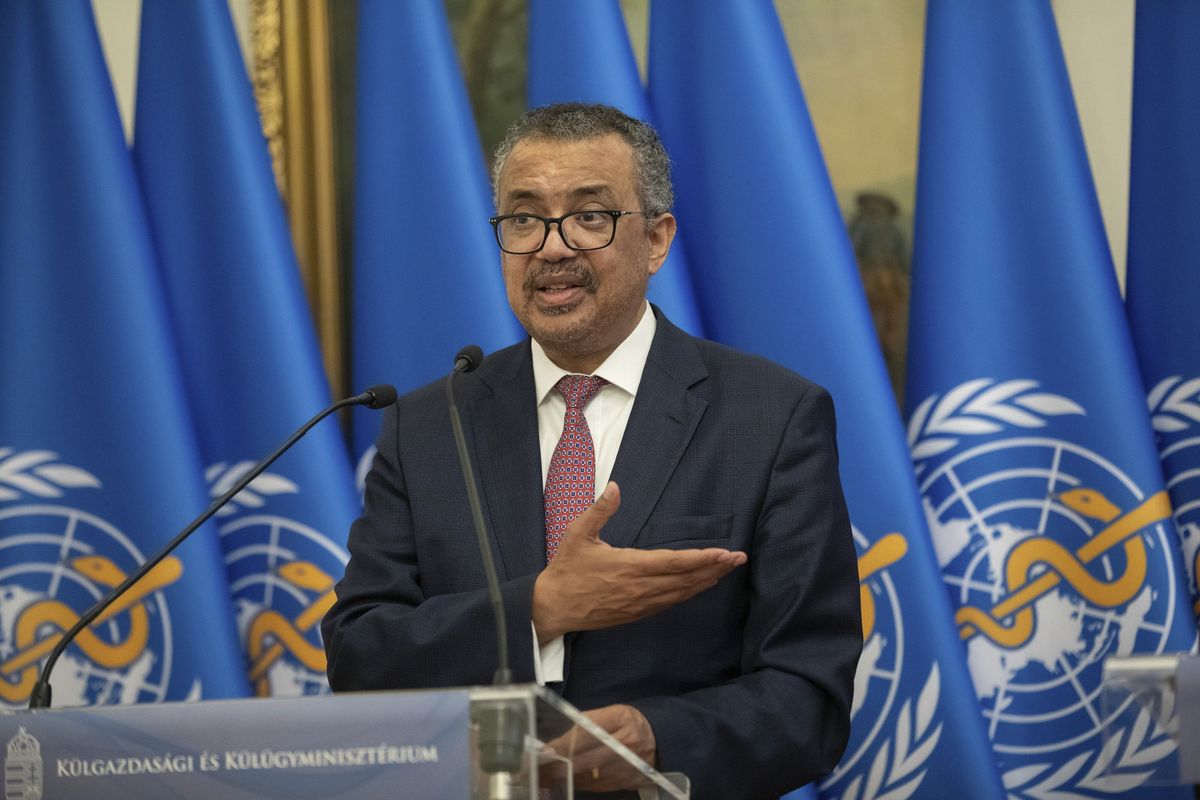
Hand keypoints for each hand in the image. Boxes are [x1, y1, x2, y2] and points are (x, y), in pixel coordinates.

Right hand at [532, 482, 746, 640]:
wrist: (554, 608)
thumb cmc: (567, 569)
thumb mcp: (578, 534)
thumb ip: (599, 510)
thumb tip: (615, 487)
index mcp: (630, 566)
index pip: (675, 562)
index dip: (702, 558)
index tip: (725, 553)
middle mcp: (641, 587)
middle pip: (687, 579)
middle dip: (715, 568)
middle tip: (740, 559)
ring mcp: (641, 603)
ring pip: (682, 593)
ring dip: (706, 581)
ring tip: (726, 569)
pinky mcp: (637, 612)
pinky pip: (671, 602)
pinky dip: (689, 593)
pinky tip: (699, 585)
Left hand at [544, 704, 656, 793]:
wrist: (658, 738)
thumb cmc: (627, 722)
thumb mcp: (609, 713)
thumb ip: (584, 724)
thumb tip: (555, 742)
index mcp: (620, 719)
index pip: (587, 732)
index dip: (564, 744)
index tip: (545, 751)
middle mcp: (626, 743)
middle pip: (586, 758)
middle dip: (559, 766)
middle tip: (536, 770)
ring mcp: (628, 766)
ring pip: (589, 776)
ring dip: (564, 778)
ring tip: (543, 778)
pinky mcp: (628, 781)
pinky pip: (597, 786)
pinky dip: (578, 783)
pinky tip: (564, 782)